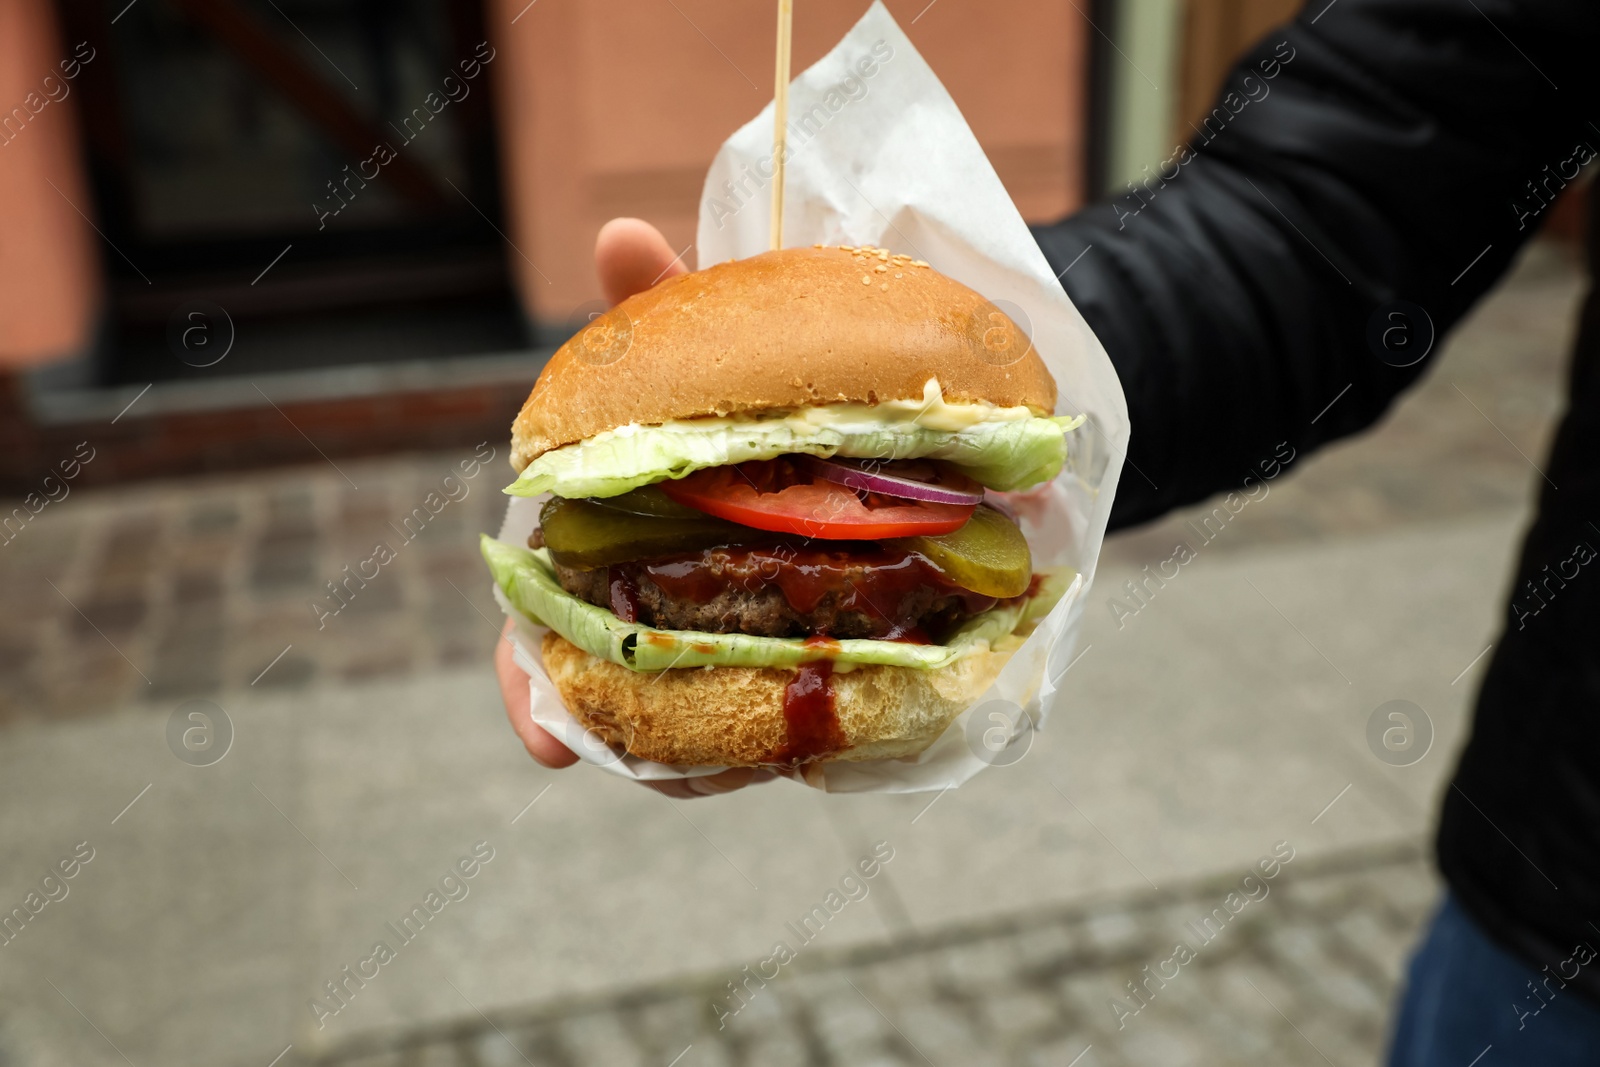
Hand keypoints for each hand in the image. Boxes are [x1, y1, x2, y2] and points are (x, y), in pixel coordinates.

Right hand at [494, 219, 776, 797]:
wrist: (888, 404)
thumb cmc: (771, 379)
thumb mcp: (714, 341)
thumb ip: (665, 308)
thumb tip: (620, 234)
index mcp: (615, 543)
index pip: (547, 627)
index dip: (531, 686)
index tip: (540, 742)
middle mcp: (659, 602)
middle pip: (612, 691)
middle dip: (618, 737)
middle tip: (652, 769)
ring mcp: (725, 639)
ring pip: (695, 720)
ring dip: (706, 753)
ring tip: (736, 762)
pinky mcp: (801, 660)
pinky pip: (780, 715)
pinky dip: (784, 731)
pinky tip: (806, 739)